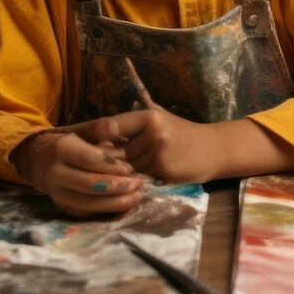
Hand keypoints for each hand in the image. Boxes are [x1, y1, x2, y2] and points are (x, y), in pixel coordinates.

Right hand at [12, 126, 142, 216]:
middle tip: (139, 183)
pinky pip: (88, 213)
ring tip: (137, 195)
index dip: (112, 166)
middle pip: (90, 185)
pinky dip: (108, 210)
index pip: (89, 159)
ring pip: (89, 203)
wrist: (41, 161)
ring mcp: (57, 194)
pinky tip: (125, 202)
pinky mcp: (63, 207)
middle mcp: (56, 173)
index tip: (131, 168)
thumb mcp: (84, 130)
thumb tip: (117, 134)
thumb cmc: (72, 142)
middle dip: (119, 186)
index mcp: (61, 149)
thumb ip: (102, 129)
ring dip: (117, 202)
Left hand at [100, 103, 221, 183]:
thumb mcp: (159, 122)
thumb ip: (131, 127)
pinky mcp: (165, 168)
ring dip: (128, 171)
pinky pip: (140, 177)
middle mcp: (153, 131)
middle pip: (115, 152)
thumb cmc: (183, 136)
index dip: (92, 135)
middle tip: (113, 161)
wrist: (215, 149)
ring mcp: (159, 150)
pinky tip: (153, 174)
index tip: (79, 140)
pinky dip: (141, 178)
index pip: (109, 126)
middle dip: (112, 159)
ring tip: (143, 167)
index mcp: (149, 116)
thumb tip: (94, 134)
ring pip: (127, 167)